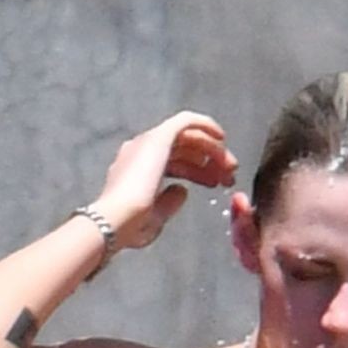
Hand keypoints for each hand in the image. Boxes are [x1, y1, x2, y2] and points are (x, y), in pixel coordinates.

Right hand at [96, 111, 236, 250]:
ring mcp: (148, 142)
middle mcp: (140, 150)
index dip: (196, 171)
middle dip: (208, 160)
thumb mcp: (155, 218)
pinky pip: (186, 121)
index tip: (215, 183)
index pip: (172, 162)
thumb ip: (169, 203)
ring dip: (211, 149)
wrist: (117, 218)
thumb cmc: (130, 226)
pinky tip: (221, 138)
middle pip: (181, 148)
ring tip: (230, 167)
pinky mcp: (159, 137)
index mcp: (136, 169)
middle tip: (229, 175)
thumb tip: (182, 190)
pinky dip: (205, 125)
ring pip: (186, 136)